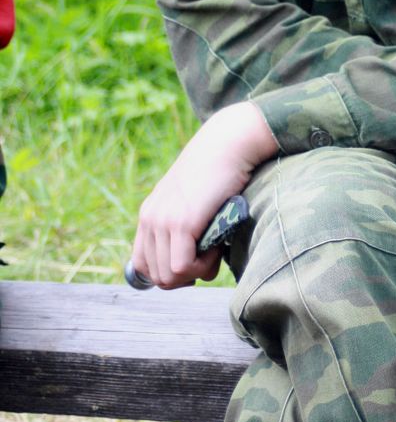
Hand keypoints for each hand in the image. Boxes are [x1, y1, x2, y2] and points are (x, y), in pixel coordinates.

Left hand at [130, 101, 276, 288]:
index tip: (194, 262)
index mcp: (149, 215)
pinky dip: (203, 266)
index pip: (143, 266)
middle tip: (208, 256)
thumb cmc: (219, 173)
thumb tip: (190, 266)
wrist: (228, 144)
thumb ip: (182, 225)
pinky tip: (216, 247)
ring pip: (168, 276)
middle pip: (156, 276)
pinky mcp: (181, 223)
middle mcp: (150, 219)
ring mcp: (164, 221)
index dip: (170, 273)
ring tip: (214, 249)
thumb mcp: (190, 200)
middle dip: (186, 277)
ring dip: (196, 271)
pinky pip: (182, 267)